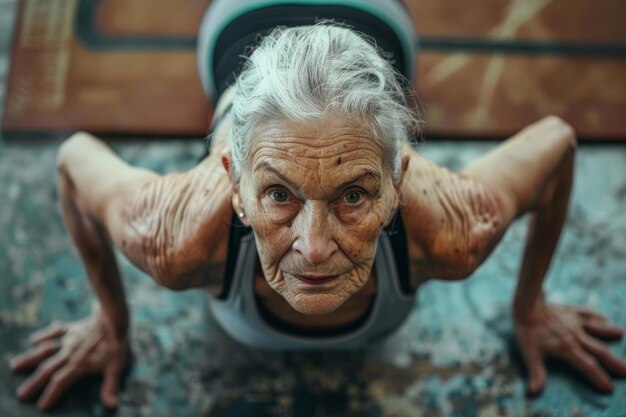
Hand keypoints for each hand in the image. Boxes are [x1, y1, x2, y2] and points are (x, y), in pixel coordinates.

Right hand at [9, 309, 128, 410]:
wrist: (115, 318)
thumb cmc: (117, 344)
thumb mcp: (116, 367)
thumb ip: (110, 386)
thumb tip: (112, 406)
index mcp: (79, 365)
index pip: (62, 382)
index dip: (52, 394)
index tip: (42, 405)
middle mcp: (69, 353)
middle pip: (48, 369)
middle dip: (35, 383)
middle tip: (21, 394)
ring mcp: (68, 340)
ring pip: (45, 350)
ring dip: (30, 358)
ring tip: (14, 365)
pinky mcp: (70, 329)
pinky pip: (54, 331)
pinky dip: (44, 335)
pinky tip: (34, 340)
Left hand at [514, 302, 625, 394]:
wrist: (527, 305)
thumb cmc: (528, 331)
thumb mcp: (530, 354)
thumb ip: (536, 373)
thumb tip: (534, 392)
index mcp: (568, 349)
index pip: (588, 367)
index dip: (599, 378)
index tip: (609, 388)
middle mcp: (577, 337)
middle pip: (600, 352)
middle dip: (614, 363)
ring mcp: (575, 323)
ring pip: (597, 329)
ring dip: (609, 332)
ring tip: (620, 334)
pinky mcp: (570, 311)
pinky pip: (587, 313)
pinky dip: (596, 315)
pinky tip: (604, 317)